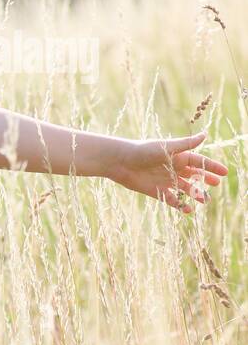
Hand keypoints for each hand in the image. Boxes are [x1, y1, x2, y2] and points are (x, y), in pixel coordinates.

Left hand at [106, 131, 229, 214]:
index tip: (224, 172)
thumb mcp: (166, 147)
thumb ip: (186, 144)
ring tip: (205, 200)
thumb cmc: (142, 151)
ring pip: (185, 189)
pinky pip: (172, 200)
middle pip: (194, 175)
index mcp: (178, 157)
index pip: (200, 162)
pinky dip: (180, 204)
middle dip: (206, 180)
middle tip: (216, 184)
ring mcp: (166, 180)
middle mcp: (173, 168)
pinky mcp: (156, 191)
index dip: (212, 167)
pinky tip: (187, 209)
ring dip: (195, 194)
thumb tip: (205, 135)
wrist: (119, 162)